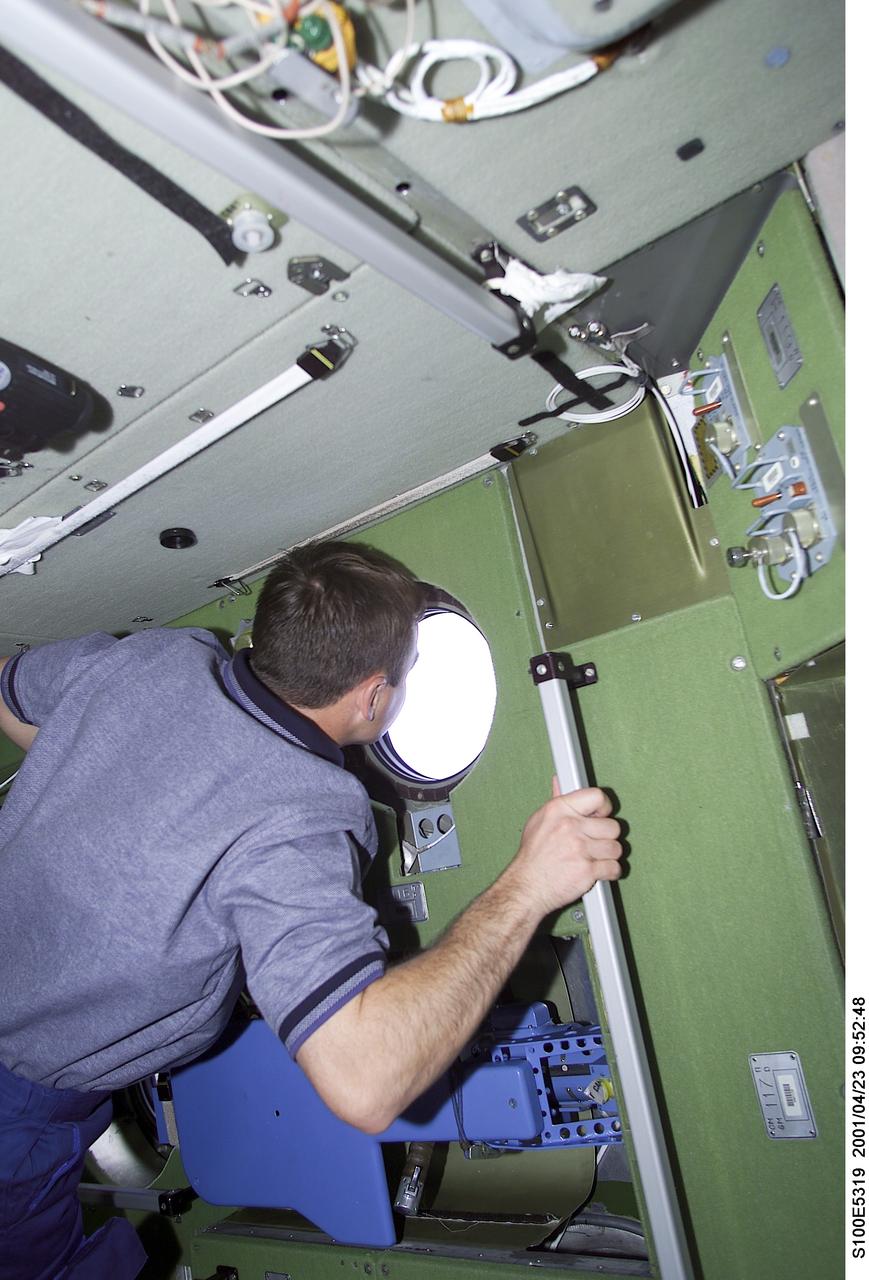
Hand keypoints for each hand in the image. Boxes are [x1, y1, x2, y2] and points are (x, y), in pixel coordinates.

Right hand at [507, 786, 622, 916]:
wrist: (526, 886)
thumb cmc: (532, 857)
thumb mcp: (539, 821)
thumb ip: (556, 801)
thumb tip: (560, 782)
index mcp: (559, 810)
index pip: (597, 796)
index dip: (604, 807)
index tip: (602, 815)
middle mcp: (570, 826)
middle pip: (613, 826)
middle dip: (607, 837)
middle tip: (595, 843)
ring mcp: (580, 849)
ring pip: (616, 848)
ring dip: (609, 856)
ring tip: (595, 858)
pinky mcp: (587, 870)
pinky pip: (614, 868)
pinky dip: (610, 872)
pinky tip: (598, 871)